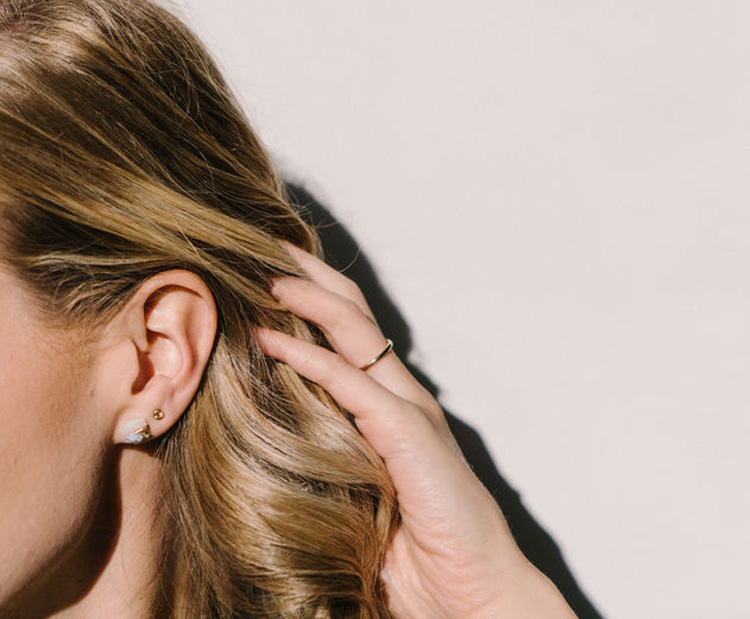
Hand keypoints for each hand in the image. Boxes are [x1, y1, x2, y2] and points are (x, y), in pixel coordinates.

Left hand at [257, 245, 574, 617]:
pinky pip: (352, 385)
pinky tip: (271, 340)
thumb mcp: (362, 487)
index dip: (316, 296)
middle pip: (354, 314)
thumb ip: (333, 450)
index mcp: (392, 405)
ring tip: (264, 274)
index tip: (272, 271)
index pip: (352, 332)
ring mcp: (410, 412)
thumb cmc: (416, 550)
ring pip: (355, 334)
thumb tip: (278, 431)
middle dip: (311, 275)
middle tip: (267, 246)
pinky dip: (310, 359)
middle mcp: (403, 396)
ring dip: (307, 299)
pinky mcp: (411, 438)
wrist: (474, 593)